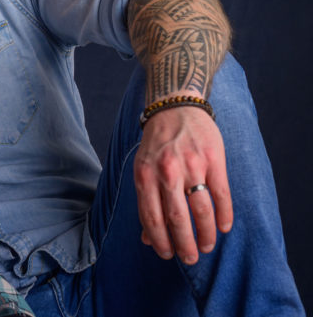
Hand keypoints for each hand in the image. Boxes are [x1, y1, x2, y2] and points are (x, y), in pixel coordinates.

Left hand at [133, 105, 232, 263]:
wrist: (175, 108)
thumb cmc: (156, 144)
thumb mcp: (142, 168)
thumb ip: (145, 201)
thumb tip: (146, 238)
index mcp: (144, 174)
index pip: (151, 216)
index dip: (159, 240)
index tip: (167, 255)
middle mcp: (166, 171)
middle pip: (177, 217)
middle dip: (184, 243)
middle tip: (190, 258)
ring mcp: (191, 164)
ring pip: (201, 209)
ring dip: (206, 233)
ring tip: (207, 246)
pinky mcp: (213, 159)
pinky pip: (221, 194)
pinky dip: (224, 214)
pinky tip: (223, 227)